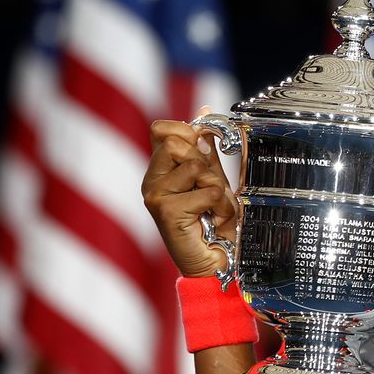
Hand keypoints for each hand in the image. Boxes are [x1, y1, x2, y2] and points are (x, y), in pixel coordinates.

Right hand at [141, 110, 237, 277]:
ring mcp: (155, 195)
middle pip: (180, 143)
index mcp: (160, 170)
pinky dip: (221, 207)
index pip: (162, 129)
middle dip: (207, 164)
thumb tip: (204, 111)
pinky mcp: (165, 210)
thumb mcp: (212, 180)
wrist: (215, 262)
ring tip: (212, 208)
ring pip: (196, 166)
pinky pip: (207, 192)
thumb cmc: (212, 224)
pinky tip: (213, 221)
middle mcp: (151, 180)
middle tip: (211, 189)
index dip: (187, 131)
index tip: (203, 149)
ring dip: (217, 188)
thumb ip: (206, 149)